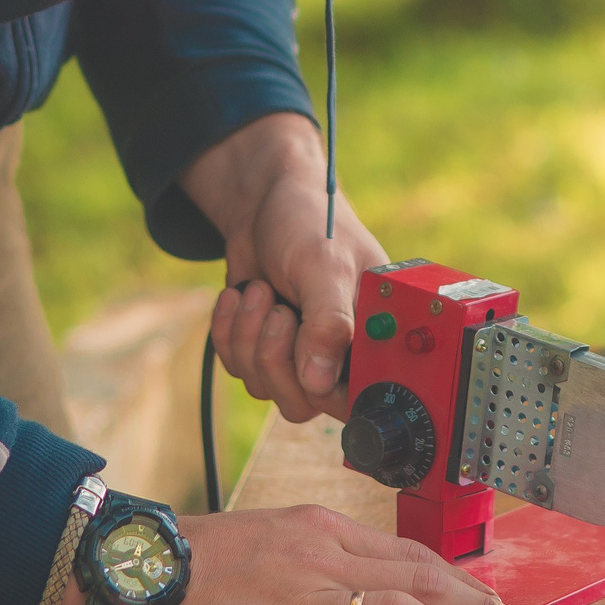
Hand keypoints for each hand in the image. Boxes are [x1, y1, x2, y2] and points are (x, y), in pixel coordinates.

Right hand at [63, 504, 521, 604]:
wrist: (139, 574)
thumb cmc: (203, 560)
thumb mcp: (274, 536)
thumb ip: (327, 555)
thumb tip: (380, 584)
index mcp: (321, 528)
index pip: (410, 551)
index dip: (459, 576)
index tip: (491, 596)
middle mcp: (321, 559)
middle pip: (420, 577)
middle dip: (475, 603)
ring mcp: (303, 603)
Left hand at [185, 113, 388, 421]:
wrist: (264, 202)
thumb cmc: (310, 221)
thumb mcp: (325, 266)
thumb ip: (329, 323)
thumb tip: (319, 382)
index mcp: (375, 335)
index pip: (362, 396)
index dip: (331, 390)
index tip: (305, 360)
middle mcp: (342, 353)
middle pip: (303, 402)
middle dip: (275, 356)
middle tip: (278, 309)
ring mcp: (301, 355)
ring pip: (264, 387)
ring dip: (249, 337)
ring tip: (260, 289)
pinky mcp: (266, 350)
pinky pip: (238, 368)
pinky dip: (229, 332)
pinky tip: (240, 295)